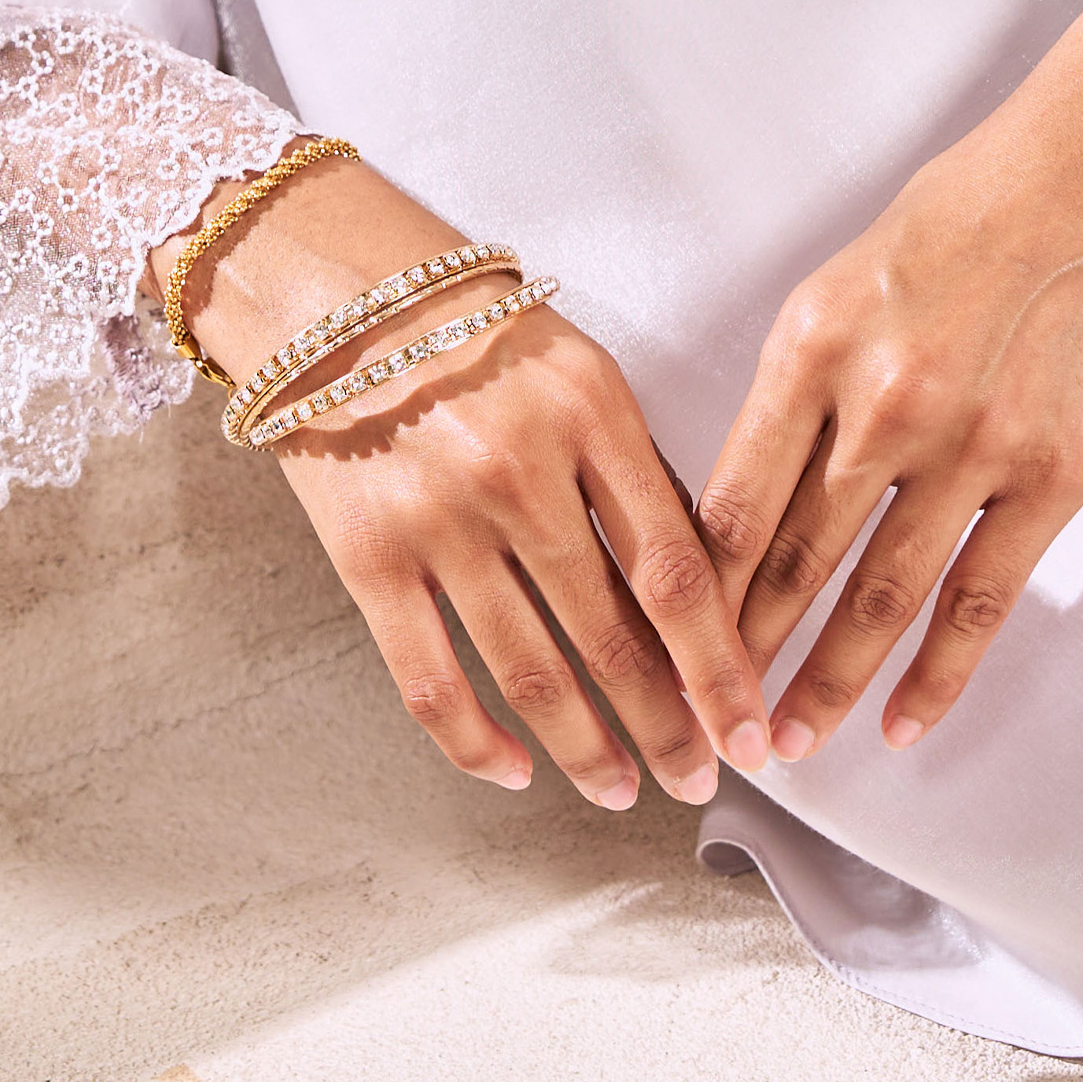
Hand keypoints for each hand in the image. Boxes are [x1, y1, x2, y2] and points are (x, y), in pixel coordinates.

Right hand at [152, 156, 771, 813]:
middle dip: (668, 726)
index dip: (718, 667)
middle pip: (612, 638)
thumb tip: (698, 594)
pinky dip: (476, 744)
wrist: (335, 295)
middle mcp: (517, 470)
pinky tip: (513, 771)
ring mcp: (439, 519)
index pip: (676, 570)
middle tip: (699, 776)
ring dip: (587, 749)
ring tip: (621, 786)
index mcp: (589, 413)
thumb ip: (635, 469)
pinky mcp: (368, 557)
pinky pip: (431, 682)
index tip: (747, 724)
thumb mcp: (580, 369)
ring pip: (531, 674)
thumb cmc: (470, 328)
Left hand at [698, 0, 1082, 761]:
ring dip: (830, 681)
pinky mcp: (1051, 476)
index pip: (732, 501)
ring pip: (880, 597)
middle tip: (715, 730)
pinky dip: (938, 672)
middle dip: (745, 659)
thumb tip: (758, 489)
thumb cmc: (976, 205)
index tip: (669, 647)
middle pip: (794, 563)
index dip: (694, 593)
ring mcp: (972, 446)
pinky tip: (905, 724)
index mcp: (815, 341)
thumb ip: (806, 382)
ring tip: (793, 742)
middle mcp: (883, 402)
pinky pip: (980, 598)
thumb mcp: (851, 276)